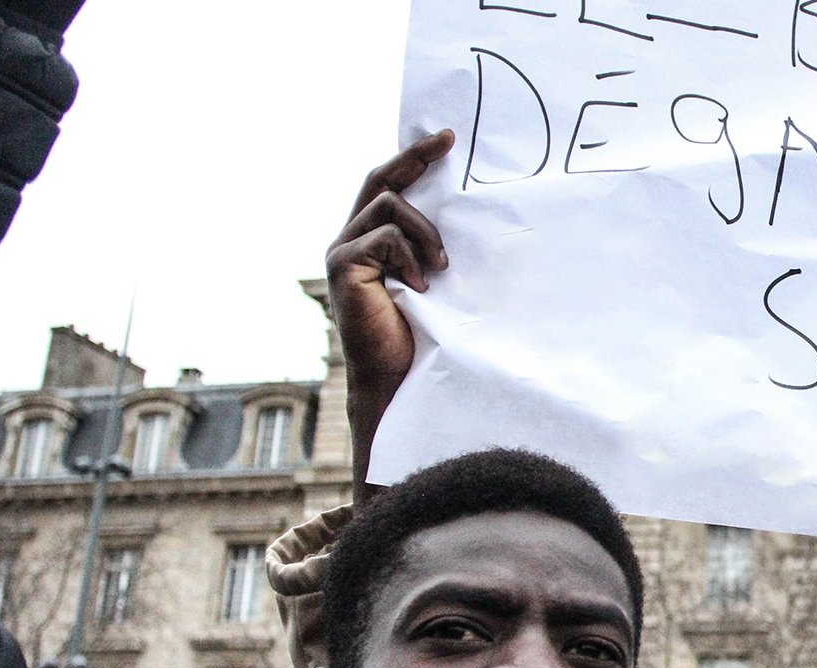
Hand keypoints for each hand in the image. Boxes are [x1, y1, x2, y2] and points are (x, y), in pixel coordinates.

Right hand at [323, 129, 453, 501]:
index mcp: (371, 239)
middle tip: (447, 142)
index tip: (447, 139)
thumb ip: (436, 248)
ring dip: (425, 231)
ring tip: (441, 268)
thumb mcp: (436, 281)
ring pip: (388, 204)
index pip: (390, 184)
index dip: (414, 158)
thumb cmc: (421, 336)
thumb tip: (474, 217)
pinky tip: (420, 286)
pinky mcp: (342, 266)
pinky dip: (409, 255)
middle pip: (379, 179)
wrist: (398, 378)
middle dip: (414, 157)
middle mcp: (350, 238)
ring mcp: (342, 251)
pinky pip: (384, 235)